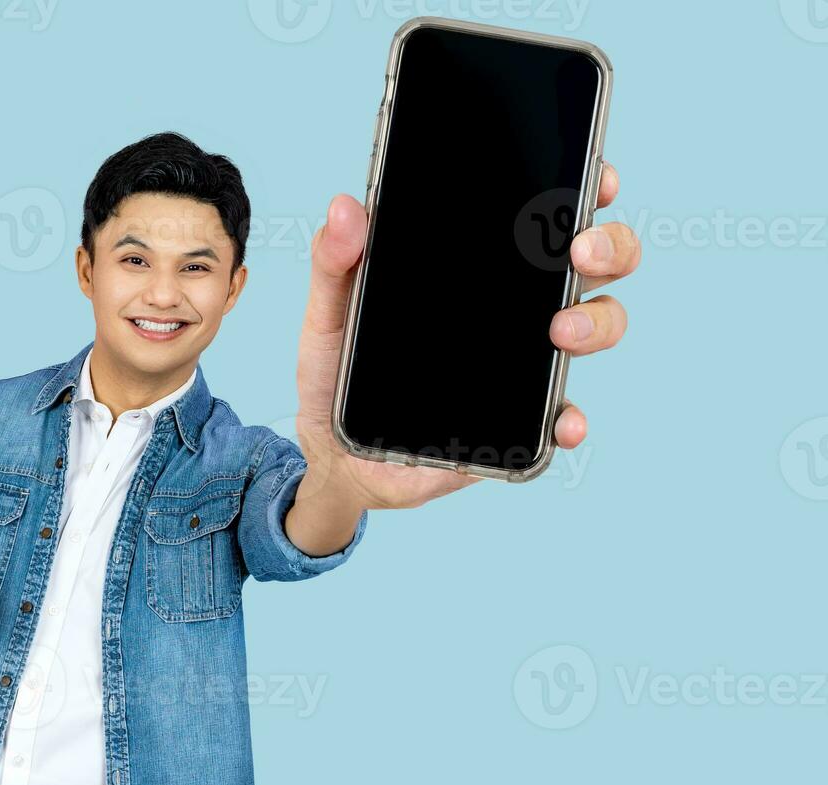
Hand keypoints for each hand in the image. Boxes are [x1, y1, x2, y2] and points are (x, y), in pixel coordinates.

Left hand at [293, 163, 641, 509]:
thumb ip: (334, 262)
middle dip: (610, 246)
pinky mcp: (516, 423)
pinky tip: (564, 421)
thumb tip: (346, 206)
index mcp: (479, 268)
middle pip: (594, 263)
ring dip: (598, 323)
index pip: (542, 216)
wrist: (332, 454)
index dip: (582, 187)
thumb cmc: (338, 372)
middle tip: (581, 249)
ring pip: (597, 327)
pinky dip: (570, 419)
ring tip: (562, 332)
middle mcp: (514, 308)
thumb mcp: (329, 313)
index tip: (596, 174)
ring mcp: (523, 364)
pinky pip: (561, 418)